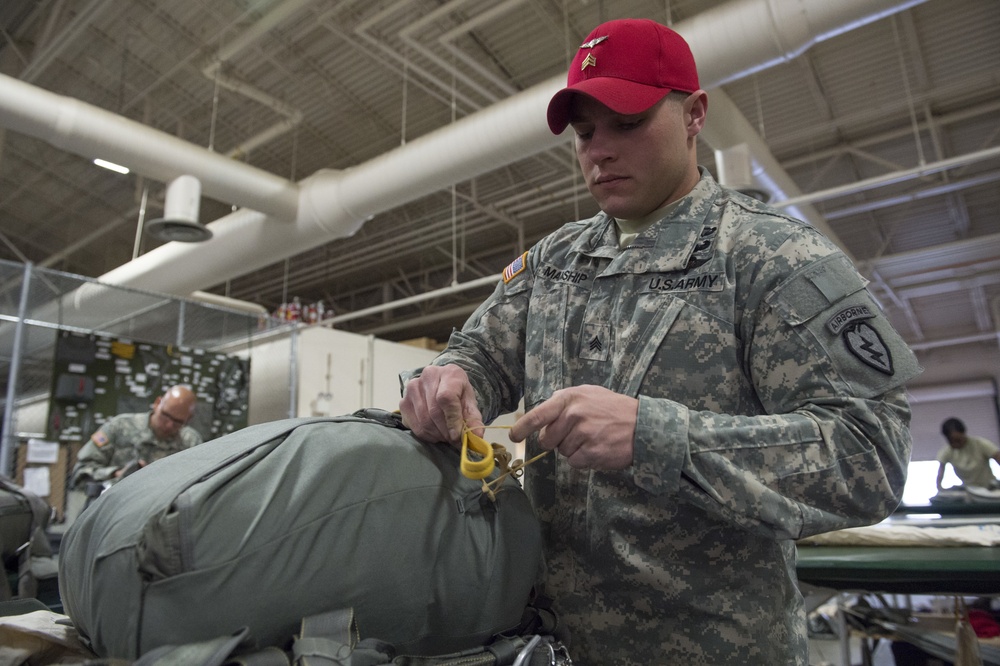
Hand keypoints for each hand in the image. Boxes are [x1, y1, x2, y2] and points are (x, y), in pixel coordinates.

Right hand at [399, 364, 483, 444]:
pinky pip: (414, 426)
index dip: (452, 419)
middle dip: (446, 431)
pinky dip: (427, 435)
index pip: (447, 397)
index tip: (457, 435)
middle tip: (454, 440)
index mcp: (449, 373)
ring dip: (437, 435)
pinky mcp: (403, 401)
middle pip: (434, 412)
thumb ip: (473, 419)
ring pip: (424, 421)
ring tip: (446, 436)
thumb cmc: (458, 394)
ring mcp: (412, 388)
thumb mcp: (470, 403)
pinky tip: (435, 433)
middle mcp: (428, 376)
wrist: (442, 386)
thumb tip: (476, 436)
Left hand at [510, 385, 637, 469]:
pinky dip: (583, 460)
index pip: (537, 415)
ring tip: (593, 439)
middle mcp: (573, 415)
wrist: (643, 425)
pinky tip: (597, 449)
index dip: (522, 428)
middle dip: (557, 441)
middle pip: (547, 440)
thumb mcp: (588, 394)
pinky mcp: (591, 452)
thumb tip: (540, 417)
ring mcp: (582, 434)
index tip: (514, 436)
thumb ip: (563, 402)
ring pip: (562, 452)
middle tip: (577, 434)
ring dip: (574, 450)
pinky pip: (574, 462)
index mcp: (569, 398)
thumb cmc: (613, 409)